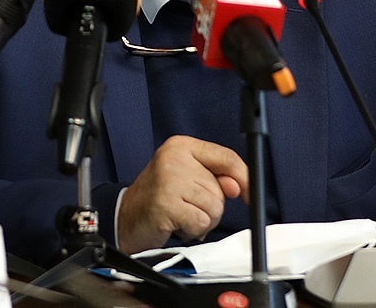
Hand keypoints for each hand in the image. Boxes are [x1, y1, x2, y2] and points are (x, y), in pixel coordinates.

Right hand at [115, 136, 248, 253]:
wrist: (126, 215)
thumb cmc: (160, 197)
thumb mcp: (189, 180)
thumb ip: (215, 178)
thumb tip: (237, 186)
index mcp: (182, 146)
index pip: (226, 157)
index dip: (244, 178)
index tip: (249, 194)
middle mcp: (174, 157)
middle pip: (221, 189)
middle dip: (210, 206)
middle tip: (187, 206)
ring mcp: (169, 179)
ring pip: (214, 207)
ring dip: (201, 220)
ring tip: (180, 215)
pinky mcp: (166, 203)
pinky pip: (200, 222)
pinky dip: (193, 230)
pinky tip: (176, 224)